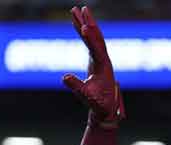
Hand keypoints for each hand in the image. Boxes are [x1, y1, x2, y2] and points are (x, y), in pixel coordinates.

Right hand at [62, 6, 124, 127]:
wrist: (105, 108)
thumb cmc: (98, 104)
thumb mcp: (86, 97)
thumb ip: (77, 87)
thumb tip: (64, 77)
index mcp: (103, 67)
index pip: (97, 49)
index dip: (90, 38)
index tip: (84, 26)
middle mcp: (103, 59)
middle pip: (96, 37)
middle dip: (89, 22)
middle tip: (83, 8)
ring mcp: (100, 58)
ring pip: (92, 37)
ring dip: (84, 23)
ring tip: (76, 9)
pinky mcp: (95, 59)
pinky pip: (88, 42)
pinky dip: (81, 32)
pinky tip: (76, 23)